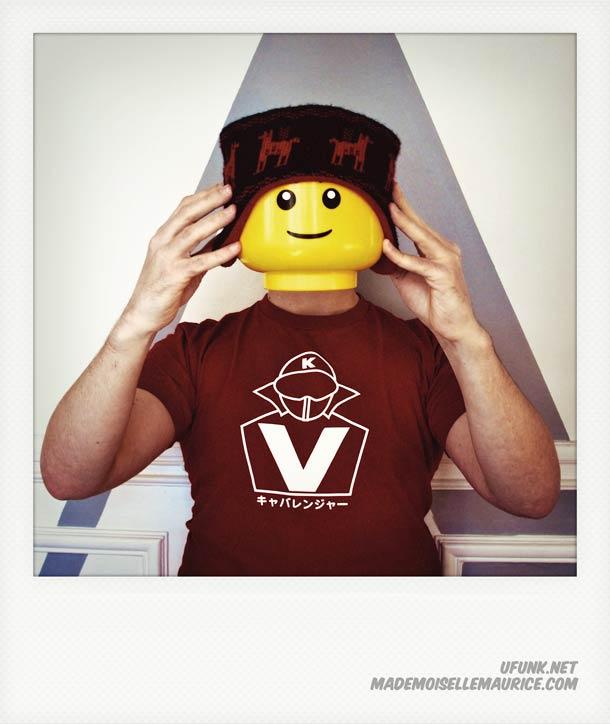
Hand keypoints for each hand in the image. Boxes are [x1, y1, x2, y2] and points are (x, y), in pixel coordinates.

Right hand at [122, 183, 239, 336]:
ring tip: (233, 211)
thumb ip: (198, 251)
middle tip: (229, 190)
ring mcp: (168, 258)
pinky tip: (235, 248)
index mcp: (163, 237)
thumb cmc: (161, 289)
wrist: (143, 313)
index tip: (220, 188)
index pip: (183, 209)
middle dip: (210, 200)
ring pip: (193, 233)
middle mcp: (163, 243)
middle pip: (188, 214)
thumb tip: (221, 242)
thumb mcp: (181, 264)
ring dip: (215, 220)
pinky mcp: (176, 275)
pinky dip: (220, 253)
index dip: (202, 196)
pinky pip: (202, 261)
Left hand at [382, 181, 482, 345]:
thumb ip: (396, 264)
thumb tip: (377, 252)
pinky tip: (387, 247)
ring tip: (389, 207)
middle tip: (389, 186)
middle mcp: (445, 250)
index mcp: (436, 249)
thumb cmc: (434, 303)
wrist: (452, 327)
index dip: (404, 206)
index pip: (417, 224)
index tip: (390, 190)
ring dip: (405, 221)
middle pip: (420, 224)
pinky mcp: (443, 276)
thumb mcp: (407, 280)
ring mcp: (447, 261)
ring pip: (422, 237)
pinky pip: (418, 263)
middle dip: (404, 204)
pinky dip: (401, 255)